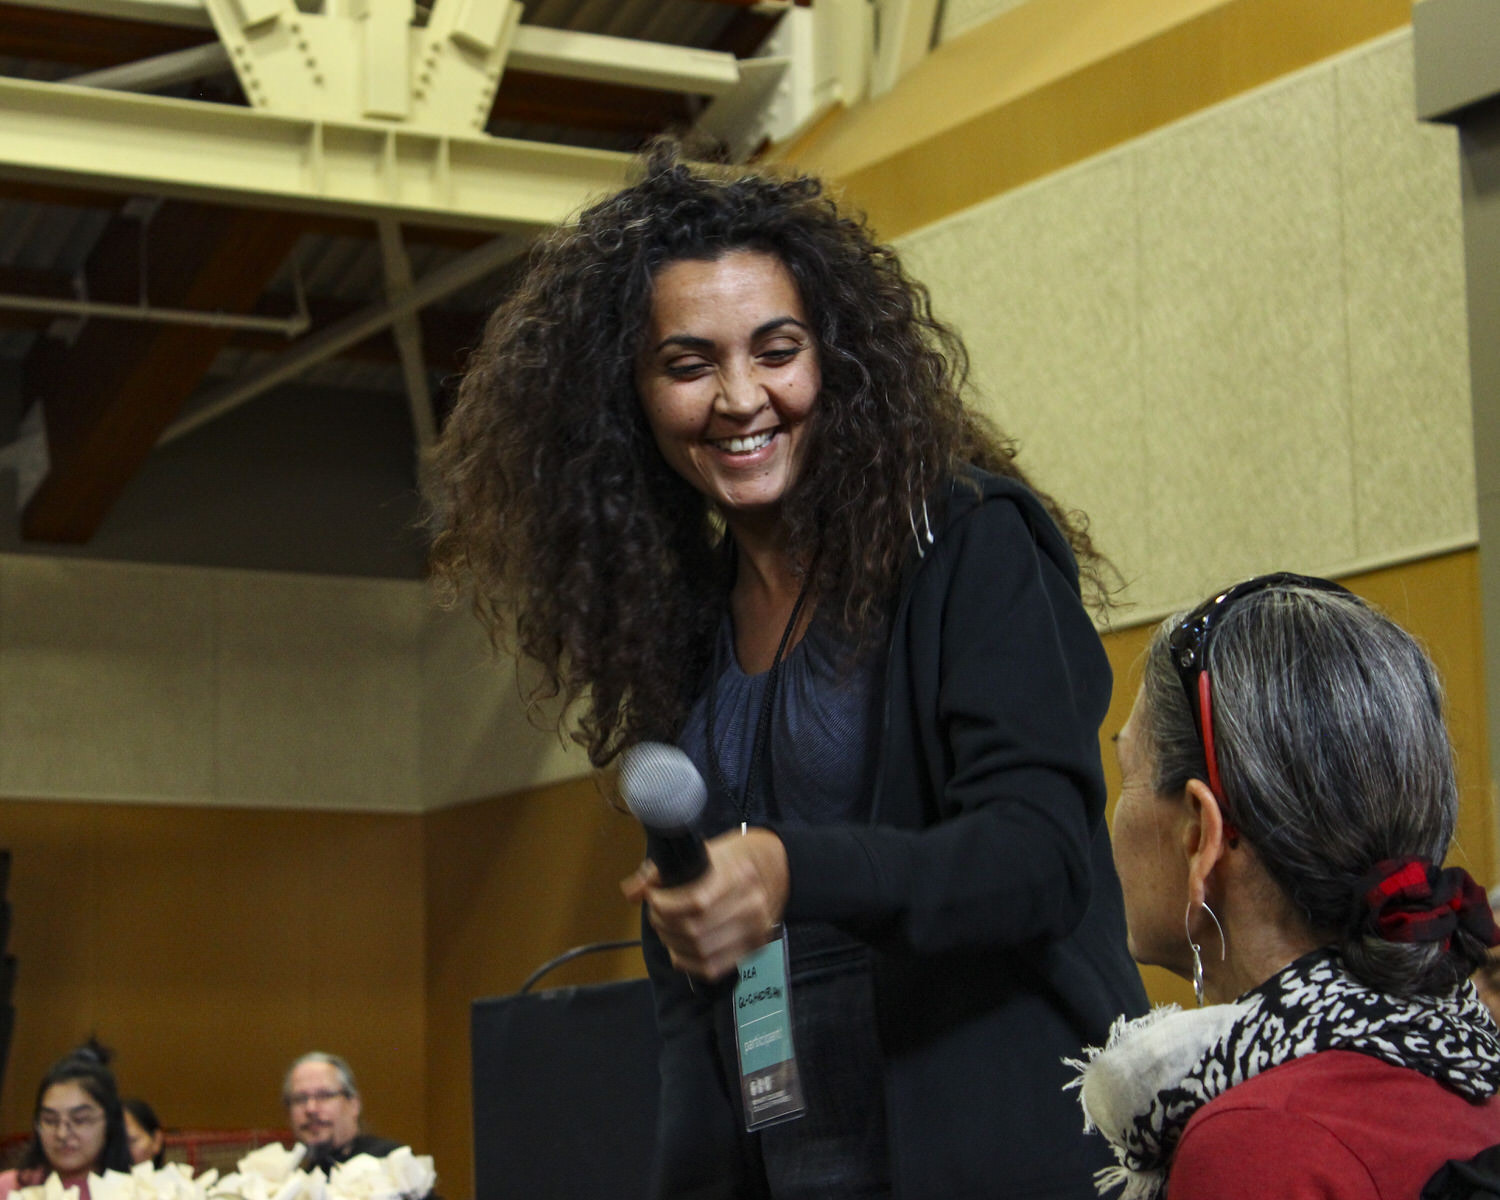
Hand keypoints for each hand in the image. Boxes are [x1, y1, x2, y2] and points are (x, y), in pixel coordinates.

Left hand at [621, 828, 789, 980]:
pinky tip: (679, 948)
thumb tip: (632, 892)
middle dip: (664, 924)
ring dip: (672, 944)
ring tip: (665, 928)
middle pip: (694, 929)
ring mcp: (756, 929)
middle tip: (656, 912)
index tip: (653, 897)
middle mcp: (751, 904)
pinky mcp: (754, 948)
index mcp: (739, 875)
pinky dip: (688, 962)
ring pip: (700, 951)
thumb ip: (661, 870)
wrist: (776, 866)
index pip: (695, 902)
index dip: (665, 904)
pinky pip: (713, 967)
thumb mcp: (701, 851)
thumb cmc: (733, 858)